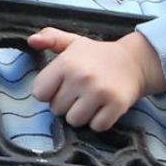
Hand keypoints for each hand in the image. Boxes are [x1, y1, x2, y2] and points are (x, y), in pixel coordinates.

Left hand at [27, 28, 165, 130]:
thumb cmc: (97, 54)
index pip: (39, 93)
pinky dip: (99, 121)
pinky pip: (96, 127)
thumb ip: (50, 38)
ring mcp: (99, 92)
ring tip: (89, 101)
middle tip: (79, 92)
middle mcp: (81, 77)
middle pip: (56, 109)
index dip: (48, 92)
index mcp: (66, 62)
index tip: (60, 86)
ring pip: (74, 121)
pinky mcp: (116, 105)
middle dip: (65, 103)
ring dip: (81, 115)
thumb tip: (32, 40)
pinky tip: (103, 107)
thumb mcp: (72, 42)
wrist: (134, 61)